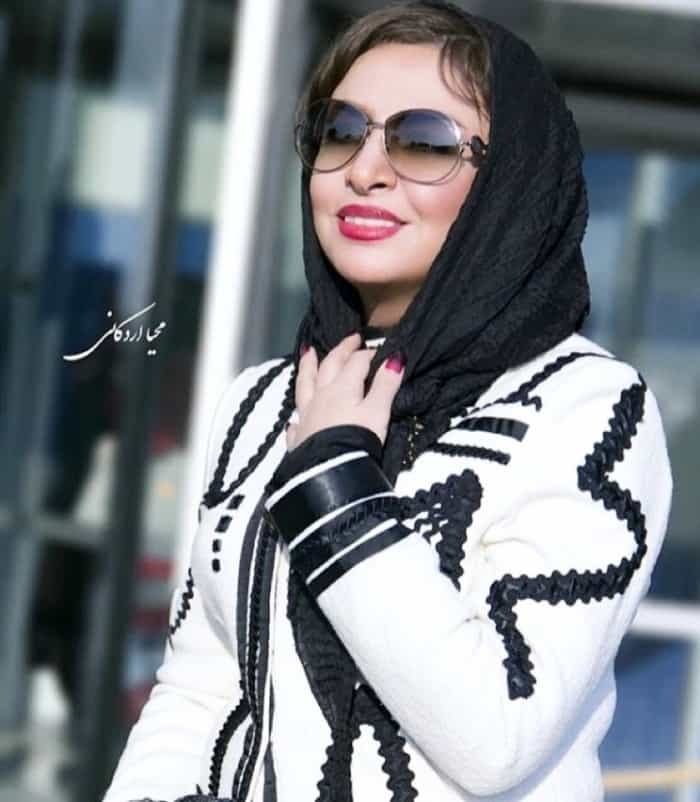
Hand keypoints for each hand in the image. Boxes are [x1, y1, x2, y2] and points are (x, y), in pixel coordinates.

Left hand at [286, 332, 405, 451]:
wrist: (330, 472)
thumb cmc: (358, 440)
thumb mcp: (378, 411)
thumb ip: (386, 385)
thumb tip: (395, 357)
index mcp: (342, 387)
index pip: (357, 362)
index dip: (370, 354)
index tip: (381, 351)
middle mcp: (321, 396)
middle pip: (330, 365)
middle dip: (342, 350)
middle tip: (351, 339)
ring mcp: (307, 415)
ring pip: (305, 384)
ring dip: (308, 367)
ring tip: (308, 353)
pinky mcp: (300, 437)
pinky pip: (297, 419)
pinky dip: (298, 412)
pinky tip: (296, 415)